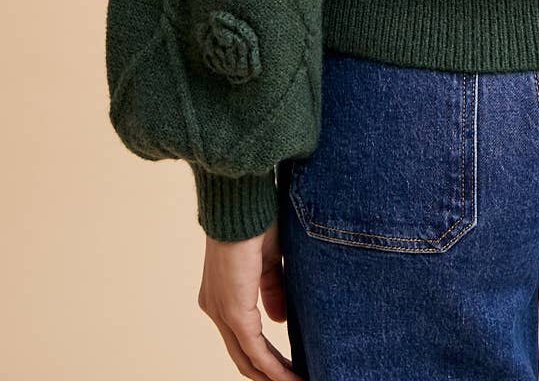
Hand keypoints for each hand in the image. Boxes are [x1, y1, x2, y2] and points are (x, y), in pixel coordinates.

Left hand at [198, 218, 300, 379]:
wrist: (243, 203)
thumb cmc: (255, 221)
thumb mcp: (267, 262)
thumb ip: (272, 291)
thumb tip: (279, 321)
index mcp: (222, 296)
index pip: (243, 338)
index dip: (266, 357)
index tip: (290, 367)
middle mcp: (216, 308)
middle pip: (242, 356)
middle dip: (269, 374)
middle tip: (295, 380)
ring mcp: (221, 311)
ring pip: (247, 357)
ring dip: (273, 375)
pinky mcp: (232, 310)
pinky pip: (253, 348)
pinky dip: (272, 366)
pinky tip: (289, 376)